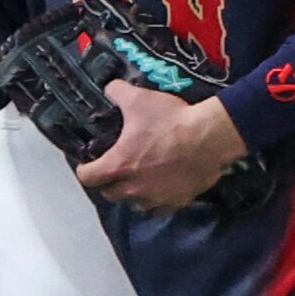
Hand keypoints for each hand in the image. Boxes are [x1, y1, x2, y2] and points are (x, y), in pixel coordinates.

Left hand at [76, 85, 247, 211]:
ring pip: (135, 203)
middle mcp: (134, 188)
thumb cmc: (170, 120)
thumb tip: (109, 89)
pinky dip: (157, 199)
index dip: (84, 170)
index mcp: (118, 165)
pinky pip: (161, 206)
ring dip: (132, 193)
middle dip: (108, 183)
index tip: (89, 163)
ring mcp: (157, 198)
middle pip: (110, 194)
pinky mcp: (178, 201)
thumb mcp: (138, 99)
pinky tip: (162, 186)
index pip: (87, 178)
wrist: (210, 138)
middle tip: (115, 168)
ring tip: (138, 179)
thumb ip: (116, 92)